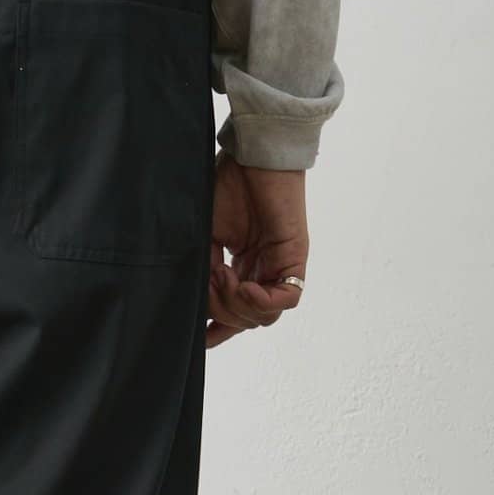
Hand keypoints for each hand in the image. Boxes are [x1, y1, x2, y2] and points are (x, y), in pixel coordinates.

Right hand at [206, 156, 309, 348]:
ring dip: (238, 306)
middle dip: (221, 312)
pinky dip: (262, 302)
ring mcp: (279, 268)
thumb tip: (202, 302)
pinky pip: (286, 300)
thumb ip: (204, 273)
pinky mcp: (294, 259)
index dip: (218, 331)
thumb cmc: (228, 186)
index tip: (199, 337)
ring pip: (264, 316)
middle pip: (245, 320)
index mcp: (240, 268)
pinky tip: (245, 287)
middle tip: (209, 283)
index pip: (234, 314)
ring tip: (222, 278)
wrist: (252, 156)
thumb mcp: (205, 237)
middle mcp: (261, 272)